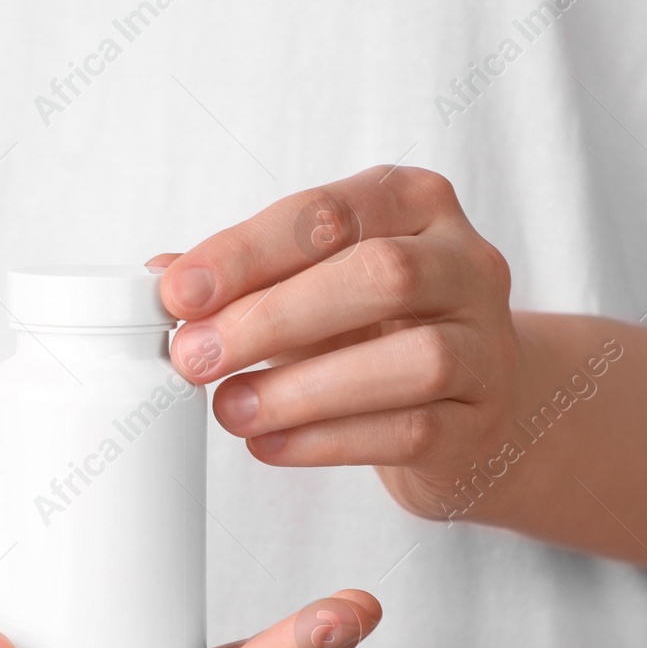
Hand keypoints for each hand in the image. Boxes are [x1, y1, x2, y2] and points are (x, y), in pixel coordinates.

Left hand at [154, 165, 518, 519]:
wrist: (468, 405)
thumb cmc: (375, 330)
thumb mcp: (310, 285)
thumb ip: (243, 277)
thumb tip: (158, 277)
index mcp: (415, 203)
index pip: (328, 213)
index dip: (246, 252)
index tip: (177, 294)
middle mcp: (466, 263)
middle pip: (380, 275)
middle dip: (274, 318)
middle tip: (196, 357)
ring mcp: (487, 343)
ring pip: (412, 359)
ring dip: (304, 389)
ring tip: (229, 410)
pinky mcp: (482, 420)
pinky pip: (412, 430)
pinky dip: (330, 441)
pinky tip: (270, 444)